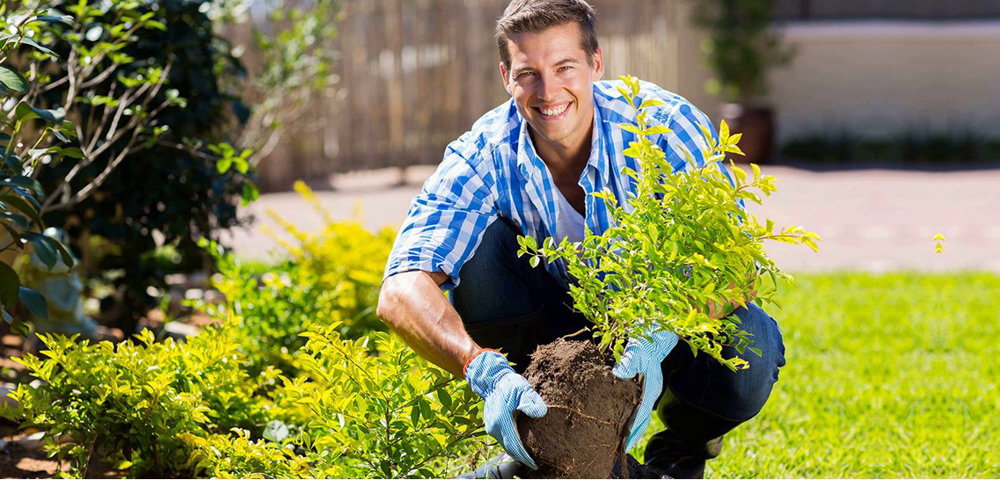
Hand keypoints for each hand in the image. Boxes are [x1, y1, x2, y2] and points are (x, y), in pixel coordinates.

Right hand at [465, 349, 546, 469]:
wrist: (492, 379)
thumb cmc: (509, 384)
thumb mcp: (523, 390)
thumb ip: (532, 402)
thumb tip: (541, 414)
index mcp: (502, 421)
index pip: (515, 445)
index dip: (524, 457)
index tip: (534, 464)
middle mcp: (494, 428)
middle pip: (509, 448)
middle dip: (521, 457)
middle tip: (534, 463)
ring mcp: (491, 427)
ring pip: (505, 444)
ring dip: (516, 451)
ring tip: (528, 456)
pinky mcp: (491, 425)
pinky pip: (502, 439)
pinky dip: (511, 444)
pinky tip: (519, 445)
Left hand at [612, 330, 678, 452]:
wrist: (653, 332)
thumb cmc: (644, 340)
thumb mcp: (636, 349)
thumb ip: (627, 363)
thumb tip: (616, 375)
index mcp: (651, 387)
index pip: (641, 413)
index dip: (633, 428)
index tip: (625, 441)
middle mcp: (651, 391)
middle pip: (642, 418)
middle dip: (633, 433)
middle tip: (623, 449)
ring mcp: (648, 389)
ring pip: (640, 413)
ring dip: (632, 426)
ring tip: (622, 441)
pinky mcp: (643, 385)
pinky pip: (636, 405)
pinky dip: (631, 415)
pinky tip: (622, 421)